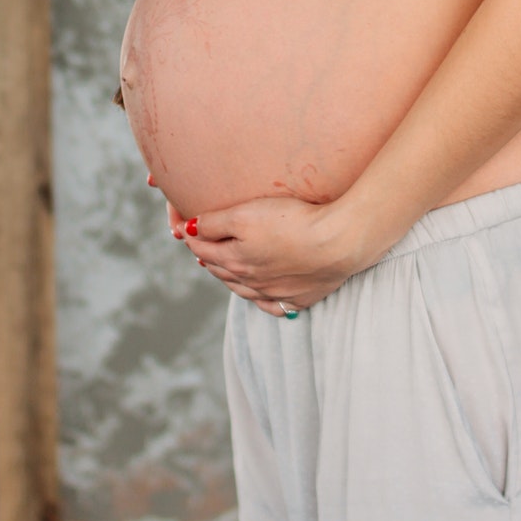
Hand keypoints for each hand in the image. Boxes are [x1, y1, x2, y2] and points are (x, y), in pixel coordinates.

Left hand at [177, 194, 369, 315]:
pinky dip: (263, 301)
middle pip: (221, 270)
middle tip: (201, 247)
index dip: (191, 236)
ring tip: (222, 268)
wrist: (337, 242)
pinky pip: (274, 306)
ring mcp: (276, 293)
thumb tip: (189, 230)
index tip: (183, 226)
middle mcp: (251, 282)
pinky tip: (262, 298)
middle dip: (207, 257)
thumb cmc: (292, 222)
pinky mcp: (301, 297)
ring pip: (244, 289)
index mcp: (235, 261)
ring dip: (230, 278)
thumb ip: (214, 223)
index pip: (203, 249)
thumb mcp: (245, 214)